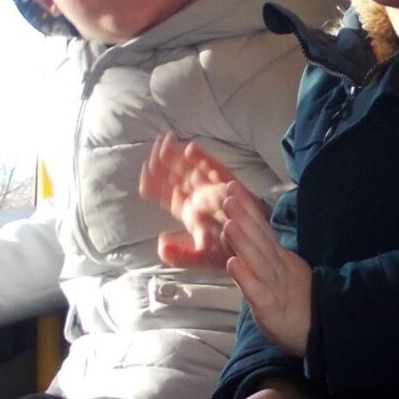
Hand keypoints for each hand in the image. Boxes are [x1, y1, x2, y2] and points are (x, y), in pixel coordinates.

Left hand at [141, 135, 248, 268]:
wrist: (256, 248)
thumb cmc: (229, 251)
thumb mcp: (201, 258)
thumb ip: (180, 255)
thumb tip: (160, 244)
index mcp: (187, 211)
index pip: (165, 193)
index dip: (152, 183)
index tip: (143, 175)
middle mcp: (197, 196)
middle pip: (175, 175)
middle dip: (162, 161)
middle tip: (151, 147)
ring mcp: (211, 188)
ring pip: (190, 168)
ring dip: (178, 155)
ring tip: (164, 141)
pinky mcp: (228, 185)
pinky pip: (214, 169)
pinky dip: (203, 158)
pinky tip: (190, 149)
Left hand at [222, 189, 313, 357]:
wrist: (319, 331)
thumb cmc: (294, 301)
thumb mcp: (281, 271)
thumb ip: (263, 252)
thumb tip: (242, 230)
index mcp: (280, 259)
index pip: (263, 230)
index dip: (248, 210)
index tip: (233, 188)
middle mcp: (278, 269)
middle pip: (260, 241)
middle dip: (245, 218)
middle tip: (228, 197)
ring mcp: (275, 288)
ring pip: (259, 262)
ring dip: (244, 243)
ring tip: (229, 224)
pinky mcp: (271, 309)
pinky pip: (257, 292)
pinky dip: (245, 277)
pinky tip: (232, 264)